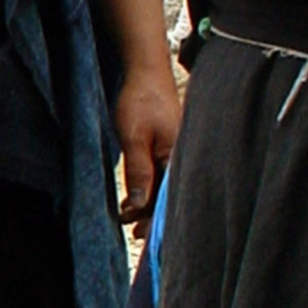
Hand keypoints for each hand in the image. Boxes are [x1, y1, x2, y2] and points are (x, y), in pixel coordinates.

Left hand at [113, 60, 179, 224]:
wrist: (145, 72)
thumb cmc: (141, 101)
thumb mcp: (134, 137)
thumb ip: (138, 171)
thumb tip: (139, 204)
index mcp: (179, 155)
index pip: (171, 196)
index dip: (156, 218)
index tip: (140, 234)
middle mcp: (182, 156)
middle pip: (169, 194)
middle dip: (150, 215)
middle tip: (130, 230)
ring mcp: (176, 152)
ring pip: (163, 186)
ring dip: (145, 203)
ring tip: (126, 217)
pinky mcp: (168, 149)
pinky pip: (160, 175)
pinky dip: (146, 188)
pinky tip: (132, 200)